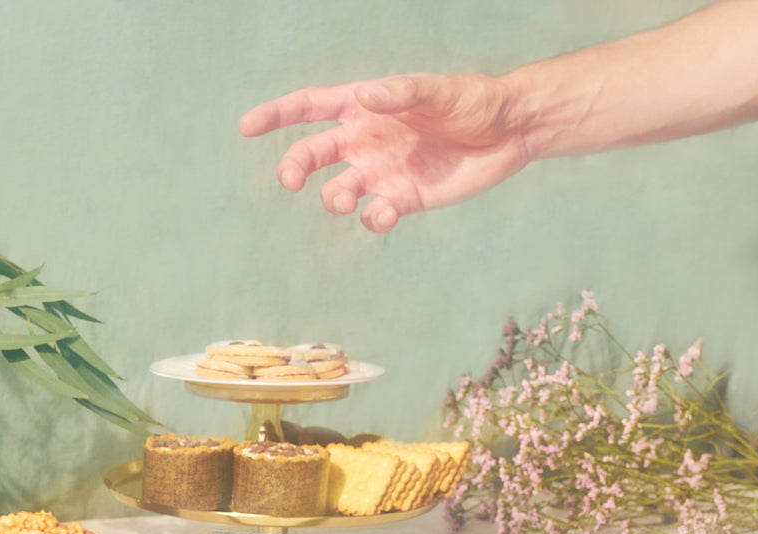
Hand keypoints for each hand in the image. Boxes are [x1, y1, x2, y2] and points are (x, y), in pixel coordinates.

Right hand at [237, 73, 531, 232]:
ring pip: (337, 190)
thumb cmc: (474, 101)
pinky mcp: (402, 200)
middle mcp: (365, 142)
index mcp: (365, 108)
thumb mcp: (440, 91)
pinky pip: (374, 215)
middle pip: (312, 155)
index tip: (247, 127)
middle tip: (291, 180)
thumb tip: (366, 99)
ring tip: (345, 199)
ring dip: (333, 197)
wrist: (510, 132)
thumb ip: (402, 94)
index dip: (276, 116)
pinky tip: (385, 213)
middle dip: (295, 167)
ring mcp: (381, 173)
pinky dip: (373, 219)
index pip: (310, 109)